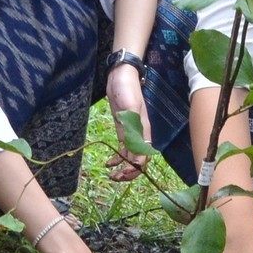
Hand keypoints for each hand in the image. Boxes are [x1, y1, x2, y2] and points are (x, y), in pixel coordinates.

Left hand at [105, 66, 149, 182]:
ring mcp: (132, 132)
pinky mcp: (124, 128)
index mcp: (144, 130)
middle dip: (129, 172)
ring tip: (111, 175)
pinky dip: (117, 158)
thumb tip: (133, 150)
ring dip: (123, 167)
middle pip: (139, 160)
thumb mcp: (129, 106)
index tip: (122, 172)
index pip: (144, 156)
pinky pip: (123, 149)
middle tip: (115, 178)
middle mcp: (140, 134)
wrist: (121, 75)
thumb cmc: (127, 88)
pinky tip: (108, 163)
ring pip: (131, 156)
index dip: (135, 168)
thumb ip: (132, 127)